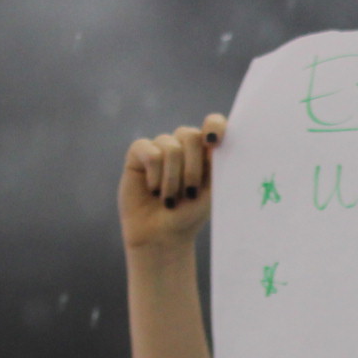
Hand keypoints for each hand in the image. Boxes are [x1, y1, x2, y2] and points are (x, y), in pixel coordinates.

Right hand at [118, 114, 227, 254]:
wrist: (163, 234)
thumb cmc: (192, 213)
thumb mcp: (213, 190)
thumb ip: (219, 165)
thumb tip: (217, 143)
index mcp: (207, 151)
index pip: (214, 123)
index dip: (215, 126)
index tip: (213, 142)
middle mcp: (184, 145)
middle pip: (190, 135)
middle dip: (193, 168)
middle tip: (190, 193)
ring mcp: (160, 147)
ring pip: (170, 146)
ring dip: (173, 178)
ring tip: (171, 199)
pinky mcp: (138, 153)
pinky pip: (149, 151)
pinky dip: (155, 174)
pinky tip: (154, 190)